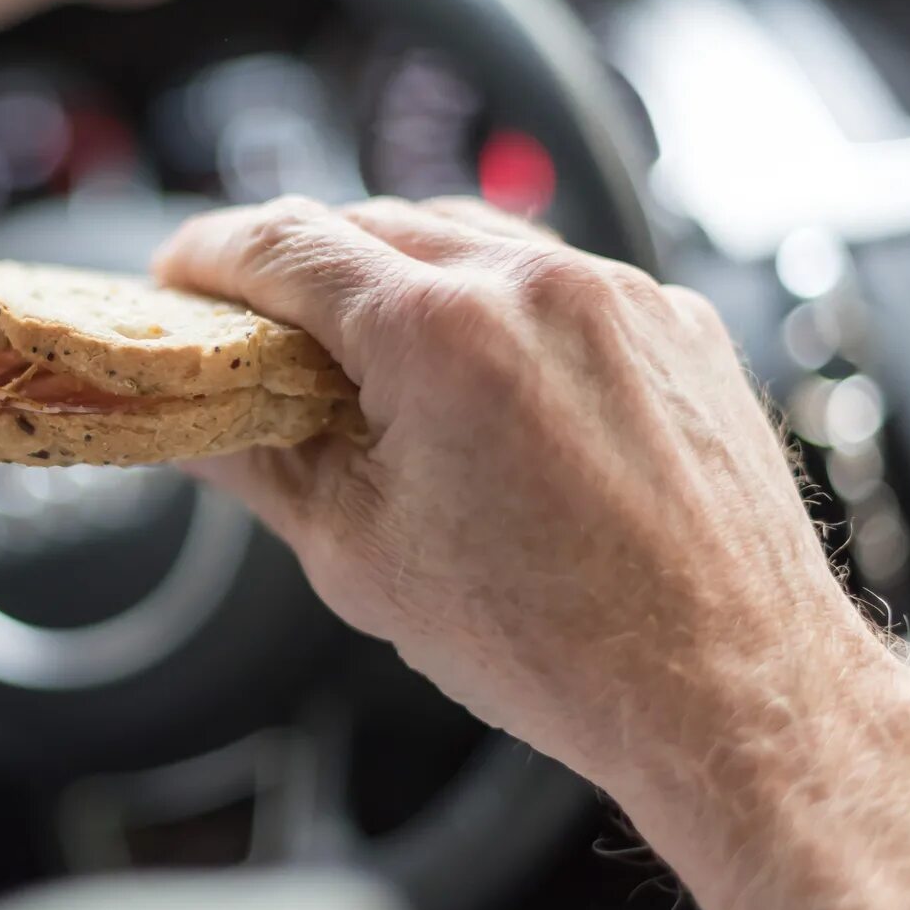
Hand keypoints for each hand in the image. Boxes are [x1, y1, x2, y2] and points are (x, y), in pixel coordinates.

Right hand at [152, 195, 879, 791]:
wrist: (730, 687)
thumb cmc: (560, 645)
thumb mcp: (359, 557)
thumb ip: (261, 465)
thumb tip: (197, 422)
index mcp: (442, 334)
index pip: (284, 244)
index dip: (210, 255)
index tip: (179, 276)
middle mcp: (536, 287)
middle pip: (372, 222)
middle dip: (297, 266)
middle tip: (257, 330)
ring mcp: (617, 295)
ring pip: (468, 237)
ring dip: (397, 273)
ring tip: (367, 357)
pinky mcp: (674, 321)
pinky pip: (556, 277)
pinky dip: (494, 305)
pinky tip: (479, 382)